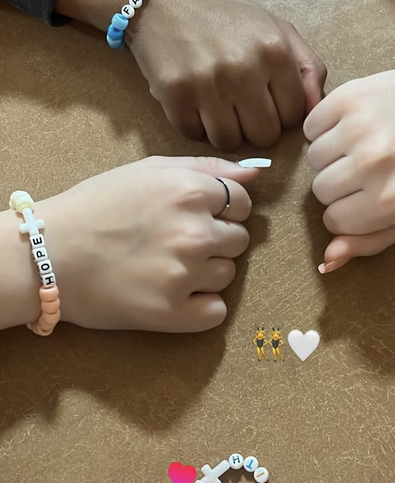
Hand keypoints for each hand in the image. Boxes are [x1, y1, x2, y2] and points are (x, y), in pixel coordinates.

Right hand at [35, 157, 259, 332]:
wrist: (48, 254)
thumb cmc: (97, 206)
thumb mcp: (149, 170)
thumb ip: (208, 168)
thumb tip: (257, 171)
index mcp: (191, 191)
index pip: (242, 202)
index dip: (221, 209)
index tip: (193, 215)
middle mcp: (195, 232)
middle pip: (239, 239)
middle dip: (215, 239)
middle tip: (174, 242)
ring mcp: (185, 275)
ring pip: (227, 274)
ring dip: (205, 272)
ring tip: (165, 266)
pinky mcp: (173, 314)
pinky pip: (215, 311)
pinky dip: (199, 306)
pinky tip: (170, 294)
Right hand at [56, 0, 325, 150]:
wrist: (164, 6)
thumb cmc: (227, 23)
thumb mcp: (277, 31)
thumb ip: (308, 69)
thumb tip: (317, 109)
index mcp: (275, 50)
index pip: (293, 116)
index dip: (280, 113)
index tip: (266, 100)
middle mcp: (243, 67)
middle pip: (264, 136)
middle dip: (255, 127)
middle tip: (241, 107)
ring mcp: (207, 82)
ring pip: (229, 141)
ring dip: (224, 130)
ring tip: (217, 105)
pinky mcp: (175, 94)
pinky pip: (195, 135)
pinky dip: (195, 125)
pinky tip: (194, 103)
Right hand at [303, 64, 394, 271]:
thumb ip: (369, 242)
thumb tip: (326, 261)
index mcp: (390, 200)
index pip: (333, 220)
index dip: (348, 210)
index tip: (367, 195)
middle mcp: (372, 164)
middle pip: (320, 189)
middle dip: (339, 184)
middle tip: (367, 169)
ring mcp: (359, 127)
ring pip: (314, 158)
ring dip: (331, 155)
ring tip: (360, 146)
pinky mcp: (349, 96)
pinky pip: (311, 125)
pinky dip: (324, 128)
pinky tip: (351, 126)